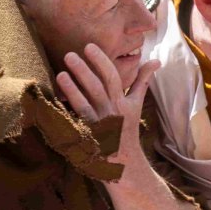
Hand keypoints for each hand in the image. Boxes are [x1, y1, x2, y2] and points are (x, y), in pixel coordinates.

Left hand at [56, 43, 158, 163]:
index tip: (89, 46)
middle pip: (97, 89)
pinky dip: (66, 112)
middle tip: (70, 54)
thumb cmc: (128, 128)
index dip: (101, 61)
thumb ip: (142, 81)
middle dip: (84, 71)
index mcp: (122, 103)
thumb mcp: (137, 105)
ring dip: (72, 89)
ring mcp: (98, 126)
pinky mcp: (87, 137)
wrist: (124, 162)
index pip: (112, 78)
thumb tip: (155, 61)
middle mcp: (111, 113)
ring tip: (61, 73)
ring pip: (84, 105)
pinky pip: (75, 123)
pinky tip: (55, 100)